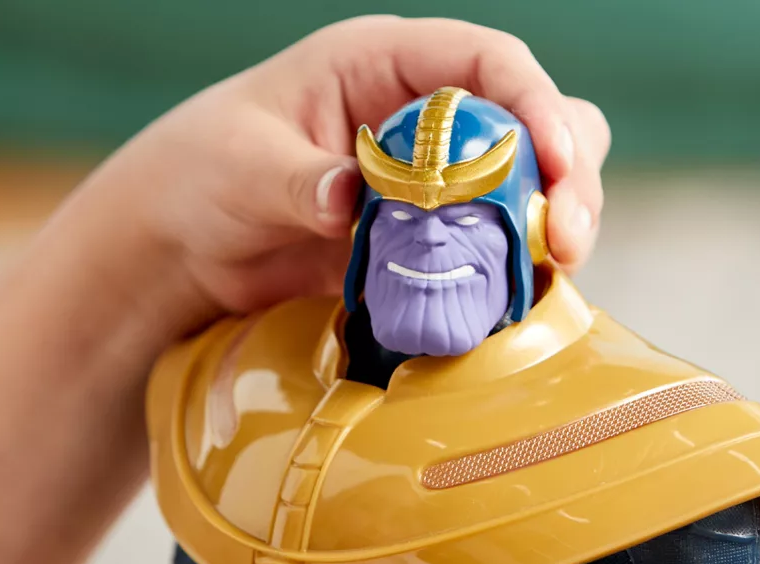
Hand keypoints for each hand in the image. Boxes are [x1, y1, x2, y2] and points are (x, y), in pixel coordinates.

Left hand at [77, 14, 611, 324]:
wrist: (189, 247)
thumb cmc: (203, 173)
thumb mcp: (242, 166)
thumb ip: (300, 179)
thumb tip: (351, 199)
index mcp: (385, 65)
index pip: (487, 62)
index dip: (536, 104)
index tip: (556, 161)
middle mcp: (425, 120)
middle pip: (537, 124)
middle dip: (570, 177)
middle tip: (567, 242)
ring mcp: (435, 187)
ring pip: (530, 192)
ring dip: (552, 232)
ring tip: (551, 275)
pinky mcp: (430, 248)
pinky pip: (494, 255)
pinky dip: (514, 277)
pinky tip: (513, 305)